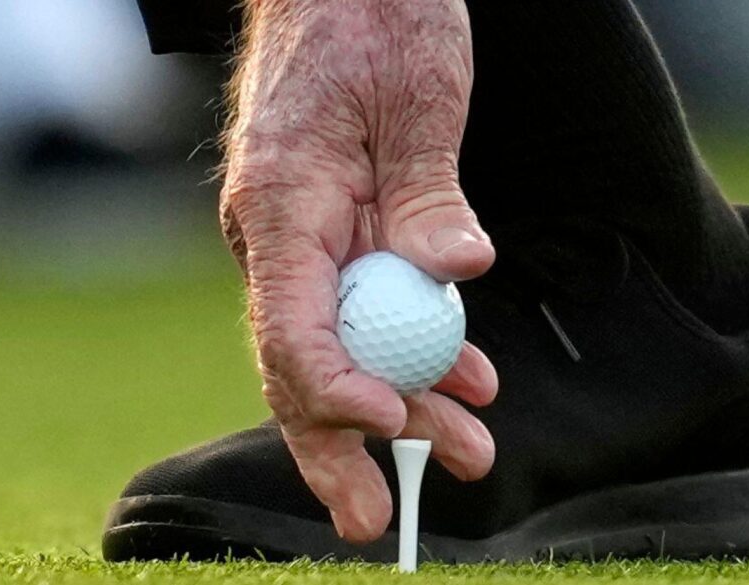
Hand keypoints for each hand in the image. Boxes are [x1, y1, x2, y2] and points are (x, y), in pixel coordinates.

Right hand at [220, 0, 496, 542]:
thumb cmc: (372, 23)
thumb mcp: (417, 99)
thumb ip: (428, 191)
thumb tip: (457, 270)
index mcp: (283, 206)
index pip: (291, 325)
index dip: (336, 390)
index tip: (391, 425)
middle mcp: (281, 238)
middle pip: (299, 364)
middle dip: (343, 443)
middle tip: (379, 514)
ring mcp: (305, 244)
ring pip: (340, 350)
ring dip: (400, 407)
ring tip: (466, 450)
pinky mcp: (337, 242)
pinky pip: (367, 315)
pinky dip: (415, 353)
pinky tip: (467, 384)